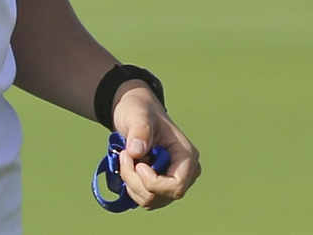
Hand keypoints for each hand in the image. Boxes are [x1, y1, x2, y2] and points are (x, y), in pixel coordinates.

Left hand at [111, 82, 200, 209]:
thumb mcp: (138, 114)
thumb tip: (137, 152)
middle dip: (135, 180)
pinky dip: (130, 186)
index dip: (153, 182)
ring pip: (150, 201)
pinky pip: (144, 200)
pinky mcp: (160, 189)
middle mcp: (185, 174)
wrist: (134, 114)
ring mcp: (172, 183)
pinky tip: (129, 166)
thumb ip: (139, 129)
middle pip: (160, 196)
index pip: (177, 186)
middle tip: (124, 155)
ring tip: (126, 157)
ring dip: (130, 182)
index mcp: (187, 156)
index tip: (138, 163)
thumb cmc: (140, 111)